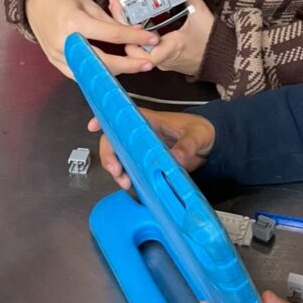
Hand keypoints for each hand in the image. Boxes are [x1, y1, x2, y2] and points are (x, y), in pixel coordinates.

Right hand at [25, 0, 158, 78]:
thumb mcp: (88, 2)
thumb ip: (109, 21)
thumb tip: (134, 33)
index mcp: (75, 23)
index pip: (112, 35)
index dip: (135, 38)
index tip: (153, 39)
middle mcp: (65, 43)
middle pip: (103, 61)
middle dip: (129, 65)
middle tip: (148, 63)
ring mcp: (57, 56)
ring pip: (91, 73)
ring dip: (115, 73)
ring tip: (134, 67)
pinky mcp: (54, 62)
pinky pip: (78, 75)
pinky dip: (96, 75)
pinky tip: (112, 73)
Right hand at [88, 108, 215, 190]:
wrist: (210, 146)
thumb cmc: (201, 131)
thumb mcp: (197, 136)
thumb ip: (188, 145)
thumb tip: (176, 158)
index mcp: (149, 121)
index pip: (123, 116)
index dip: (105, 119)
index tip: (92, 126)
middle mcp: (140, 134)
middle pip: (114, 139)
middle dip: (109, 155)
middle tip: (116, 171)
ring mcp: (141, 149)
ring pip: (118, 156)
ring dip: (116, 169)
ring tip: (125, 182)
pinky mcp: (145, 164)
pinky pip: (129, 169)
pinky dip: (126, 178)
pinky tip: (131, 186)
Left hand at [112, 0, 214, 77]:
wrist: (224, 58)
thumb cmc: (212, 39)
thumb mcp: (200, 11)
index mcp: (170, 49)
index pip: (140, 50)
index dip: (129, 35)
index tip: (126, 16)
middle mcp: (163, 60)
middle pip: (131, 51)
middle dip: (122, 30)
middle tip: (116, 7)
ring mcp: (163, 63)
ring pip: (136, 54)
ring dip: (128, 35)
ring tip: (121, 13)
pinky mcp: (164, 62)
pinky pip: (145, 53)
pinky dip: (137, 39)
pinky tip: (133, 24)